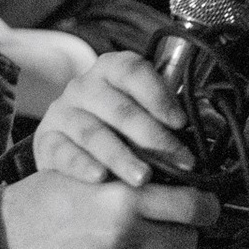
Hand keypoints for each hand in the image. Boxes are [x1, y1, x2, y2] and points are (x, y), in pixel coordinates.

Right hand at [0, 170, 218, 248]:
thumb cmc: (43, 199)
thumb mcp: (86, 172)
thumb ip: (129, 179)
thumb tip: (179, 181)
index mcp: (124, 195)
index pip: (194, 206)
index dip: (205, 210)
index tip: (202, 212)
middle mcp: (122, 232)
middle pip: (187, 245)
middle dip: (177, 242)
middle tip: (159, 239)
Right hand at [36, 52, 193, 186]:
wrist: (64, 149)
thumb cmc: (113, 130)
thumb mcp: (137, 116)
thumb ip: (164, 118)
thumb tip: (203, 134)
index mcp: (110, 71)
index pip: (132, 70)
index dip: (158, 94)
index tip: (180, 122)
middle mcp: (84, 87)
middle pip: (118, 107)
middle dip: (152, 136)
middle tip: (177, 161)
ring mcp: (62, 113)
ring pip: (92, 132)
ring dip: (120, 155)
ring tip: (142, 177)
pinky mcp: (46, 141)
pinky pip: (64, 151)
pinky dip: (82, 165)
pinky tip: (100, 178)